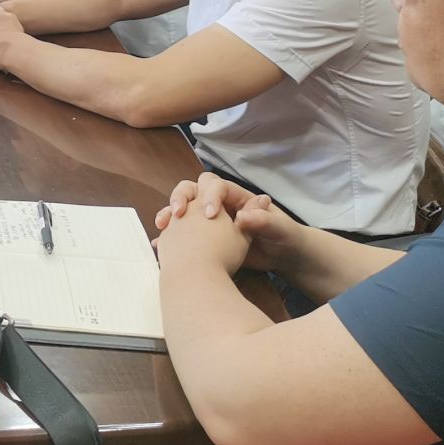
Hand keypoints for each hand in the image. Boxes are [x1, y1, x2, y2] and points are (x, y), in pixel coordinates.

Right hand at [155, 172, 308, 274]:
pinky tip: (159, 245)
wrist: (283, 257)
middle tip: (179, 213)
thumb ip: (264, 221)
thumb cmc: (284, 237)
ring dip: (169, 214)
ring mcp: (208, 221)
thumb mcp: (280, 229)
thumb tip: (244, 216)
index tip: (210, 216)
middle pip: (192, 189)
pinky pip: (180, 234)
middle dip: (182, 197)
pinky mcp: (202, 238)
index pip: (216, 186)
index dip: (210, 196)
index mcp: (236, 197)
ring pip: (182, 210)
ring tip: (162, 226)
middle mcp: (219, 205)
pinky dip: (168, 238)